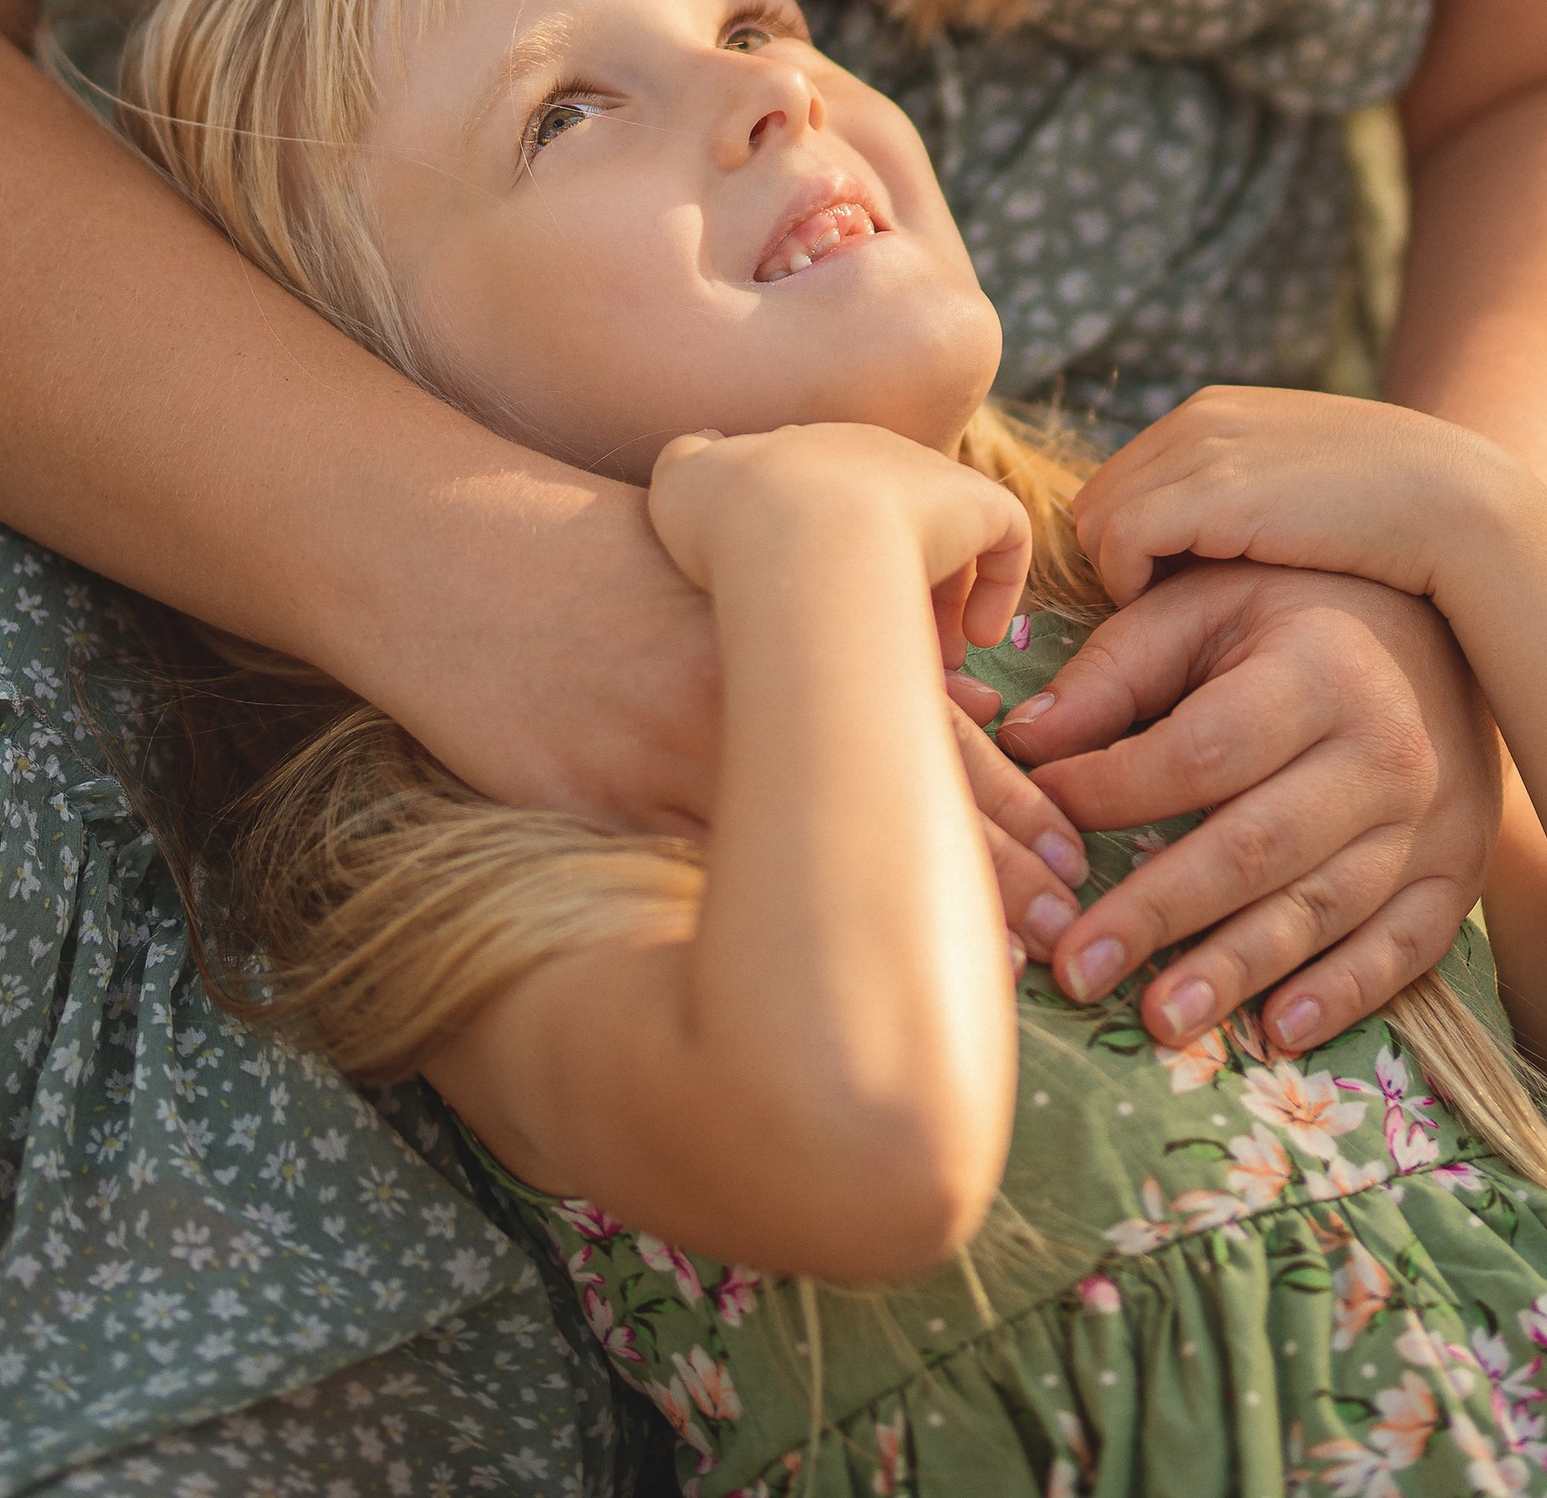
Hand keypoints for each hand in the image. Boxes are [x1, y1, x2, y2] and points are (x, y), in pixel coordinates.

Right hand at [648, 429, 1072, 947]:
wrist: (476, 560)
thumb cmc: (612, 560)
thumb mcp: (732, 577)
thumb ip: (841, 639)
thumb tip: (965, 697)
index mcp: (787, 632)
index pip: (920, 727)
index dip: (1000, 802)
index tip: (1070, 861)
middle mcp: (749, 691)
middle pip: (883, 794)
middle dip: (978, 870)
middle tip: (1059, 932)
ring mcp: (674, 747)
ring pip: (803, 852)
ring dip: (893, 920)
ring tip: (978, 986)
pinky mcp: (605, 797)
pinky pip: (696, 873)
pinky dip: (764, 926)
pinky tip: (816, 976)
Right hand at [649, 425, 1031, 660]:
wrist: (781, 528)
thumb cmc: (726, 521)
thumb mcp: (681, 485)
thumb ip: (691, 468)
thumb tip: (703, 452)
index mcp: (811, 449)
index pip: (835, 496)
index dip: (835, 554)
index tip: (829, 610)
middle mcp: (874, 454)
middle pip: (895, 517)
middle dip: (893, 582)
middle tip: (885, 643)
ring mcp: (925, 476)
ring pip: (951, 535)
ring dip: (943, 599)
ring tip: (929, 659)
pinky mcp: (973, 503)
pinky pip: (1006, 538)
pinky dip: (995, 591)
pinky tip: (967, 641)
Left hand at [1000, 560, 1499, 1051]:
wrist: (1454, 621)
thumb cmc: (1301, 608)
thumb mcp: (1209, 605)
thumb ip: (1118, 670)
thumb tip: (1026, 743)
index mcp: (1319, 670)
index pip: (1202, 751)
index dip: (1112, 789)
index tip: (1040, 816)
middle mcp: (1385, 750)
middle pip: (1256, 845)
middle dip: (1157, 912)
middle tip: (1075, 967)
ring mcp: (1432, 820)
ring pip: (1322, 909)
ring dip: (1235, 971)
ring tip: (1157, 1020)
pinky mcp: (1457, 873)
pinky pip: (1403, 949)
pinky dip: (1341, 995)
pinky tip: (1276, 1030)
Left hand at [1073, 383, 1520, 610]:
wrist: (1455, 502)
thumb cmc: (1390, 519)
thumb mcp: (1299, 491)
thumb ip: (1242, 501)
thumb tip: (1197, 554)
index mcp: (1214, 414)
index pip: (1126, 481)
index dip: (1135, 546)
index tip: (1167, 600)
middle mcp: (1196, 421)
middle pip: (1098, 499)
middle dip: (1118, 563)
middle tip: (1162, 622)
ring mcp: (1200, 452)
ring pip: (1098, 522)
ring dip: (1123, 578)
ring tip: (1178, 623)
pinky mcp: (1210, 495)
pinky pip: (1120, 540)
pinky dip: (1132, 583)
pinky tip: (1186, 610)